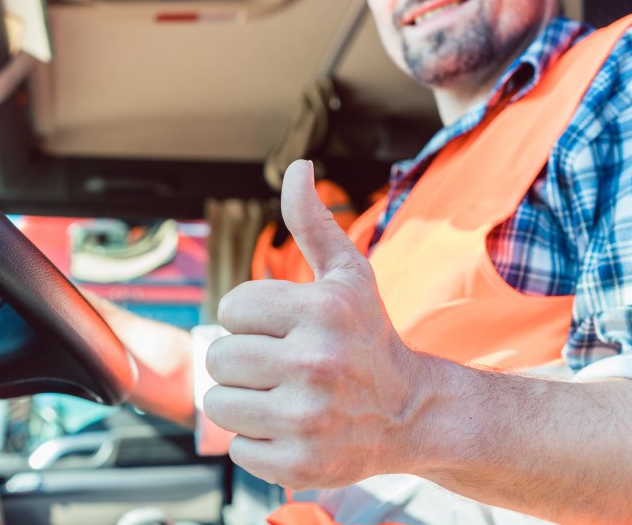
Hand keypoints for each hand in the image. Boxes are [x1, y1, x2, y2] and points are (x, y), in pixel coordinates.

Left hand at [204, 160, 423, 489]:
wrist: (413, 413)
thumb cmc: (368, 338)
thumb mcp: (348, 275)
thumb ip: (312, 222)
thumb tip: (296, 168)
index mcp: (321, 310)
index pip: (230, 308)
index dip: (251, 319)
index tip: (284, 329)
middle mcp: (316, 363)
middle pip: (217, 357)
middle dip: (242, 361)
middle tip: (281, 367)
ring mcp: (308, 418)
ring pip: (219, 403)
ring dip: (244, 402)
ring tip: (284, 398)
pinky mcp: (300, 464)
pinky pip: (237, 449)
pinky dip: (257, 443)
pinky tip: (294, 430)